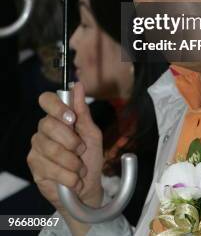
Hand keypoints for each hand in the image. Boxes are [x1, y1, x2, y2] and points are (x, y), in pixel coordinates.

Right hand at [27, 82, 103, 213]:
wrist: (87, 188)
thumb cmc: (90, 157)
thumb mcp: (91, 133)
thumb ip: (83, 111)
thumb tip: (78, 85)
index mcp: (58, 117)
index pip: (46, 100)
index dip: (57, 106)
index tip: (71, 118)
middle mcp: (44, 129)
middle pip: (48, 124)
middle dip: (71, 140)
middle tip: (81, 151)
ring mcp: (37, 147)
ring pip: (51, 148)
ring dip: (72, 162)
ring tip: (80, 169)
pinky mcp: (34, 166)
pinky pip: (50, 167)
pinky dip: (68, 176)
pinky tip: (73, 180)